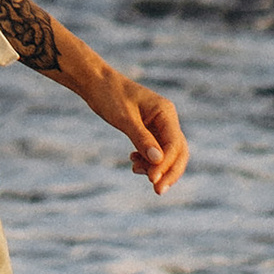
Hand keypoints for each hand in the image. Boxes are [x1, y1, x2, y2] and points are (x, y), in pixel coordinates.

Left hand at [83, 60, 190, 197]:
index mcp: (165, 112)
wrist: (94, 82)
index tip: (152, 180)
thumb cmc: (108, 95)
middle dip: (169, 172)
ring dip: (156, 167)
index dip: (166, 164)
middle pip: (178, 152)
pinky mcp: (148, 129)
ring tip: (135, 170)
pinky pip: (155, 150)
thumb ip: (141, 139)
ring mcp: (158, 124)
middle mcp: (166, 118)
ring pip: (167, 153)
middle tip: (157, 191)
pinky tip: (133, 163)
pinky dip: (147, 160)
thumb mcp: (124, 118)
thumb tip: (158, 161)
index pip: (175, 144)